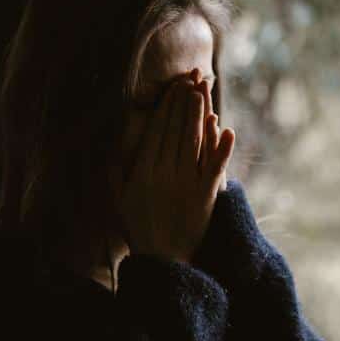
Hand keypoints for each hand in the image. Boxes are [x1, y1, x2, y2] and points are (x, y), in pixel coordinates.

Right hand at [109, 68, 234, 263]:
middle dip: (183, 103)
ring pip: (194, 143)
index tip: (173, 89)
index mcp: (143, 173)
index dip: (166, 108)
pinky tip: (226, 129)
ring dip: (199, 116)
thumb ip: (115, 173)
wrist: (163, 260)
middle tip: (191, 80)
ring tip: (203, 94)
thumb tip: (112, 149)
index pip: (157, 132)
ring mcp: (186, 184)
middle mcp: (164, 174)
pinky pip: (214, 167)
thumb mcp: (119, 201)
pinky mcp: (205, 196)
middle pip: (176, 131)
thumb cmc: (139, 230)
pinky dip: (221, 148)